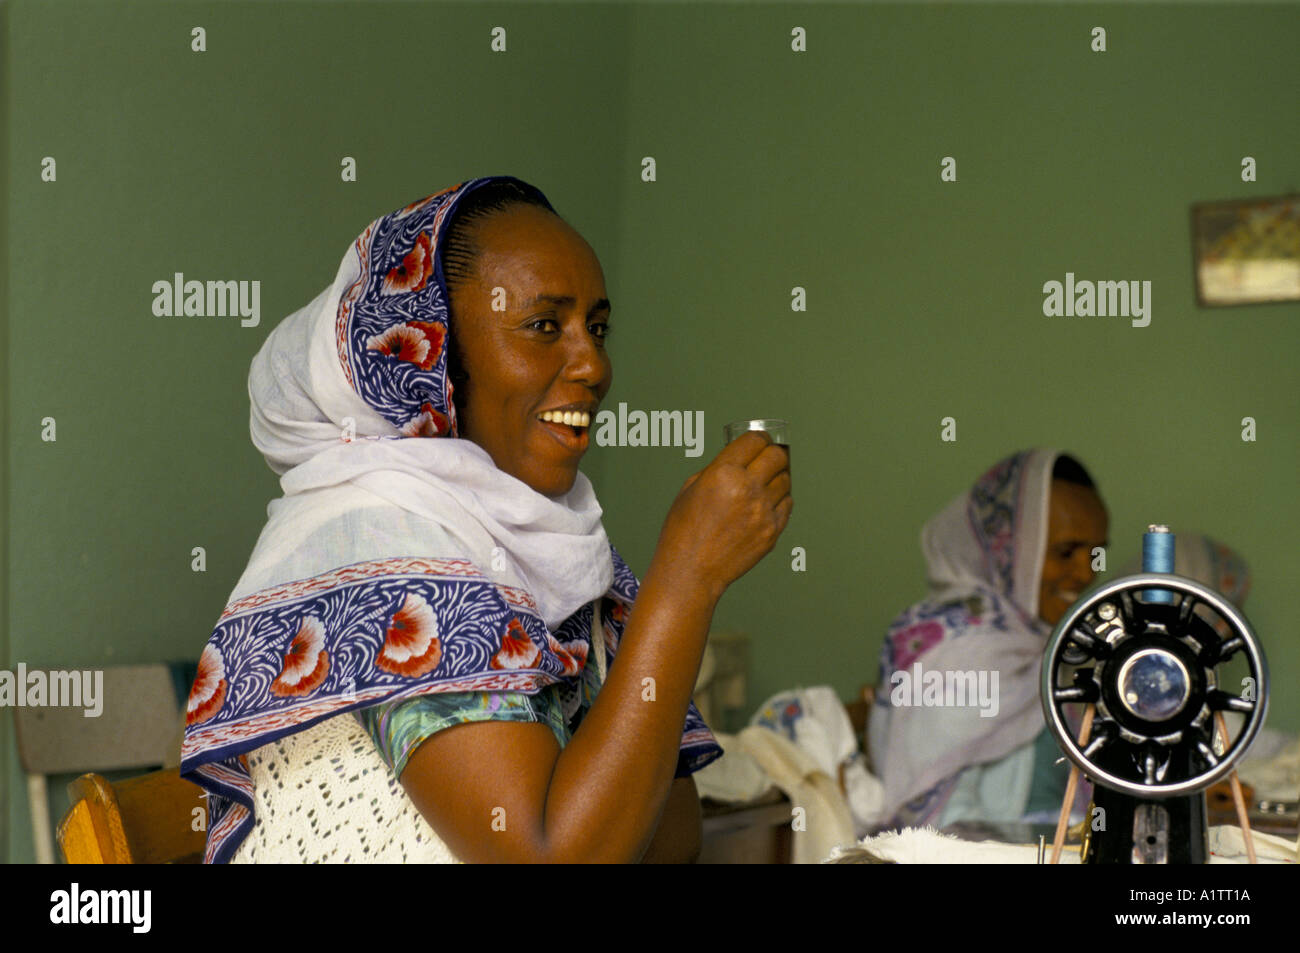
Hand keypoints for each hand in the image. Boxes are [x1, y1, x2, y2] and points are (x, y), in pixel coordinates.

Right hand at [651, 430, 791, 601]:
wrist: (690, 572)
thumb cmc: (683, 532)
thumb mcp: (690, 489)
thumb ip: (716, 469)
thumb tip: (737, 459)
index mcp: (723, 472)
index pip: (755, 440)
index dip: (759, 438)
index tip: (760, 440)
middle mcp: (747, 488)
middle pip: (778, 456)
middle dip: (773, 453)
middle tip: (768, 457)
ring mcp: (763, 511)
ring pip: (786, 480)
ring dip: (777, 477)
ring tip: (766, 482)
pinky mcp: (772, 531)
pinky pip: (787, 505)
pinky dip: (780, 500)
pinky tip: (767, 502)